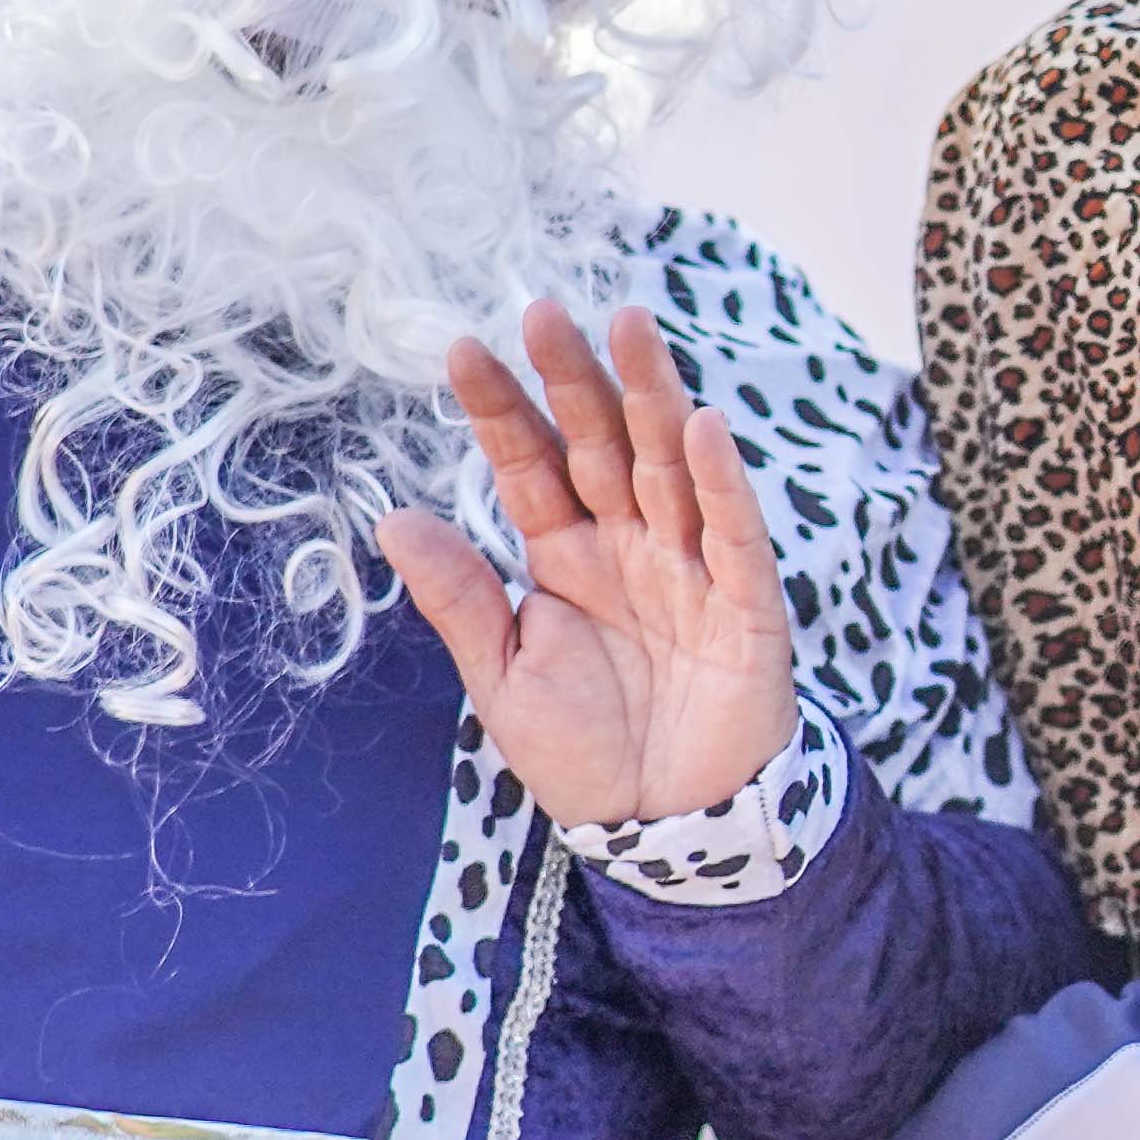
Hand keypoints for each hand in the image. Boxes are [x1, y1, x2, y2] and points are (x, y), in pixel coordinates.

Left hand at [377, 304, 801, 832]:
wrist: (667, 829)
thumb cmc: (586, 751)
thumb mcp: (500, 678)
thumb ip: (458, 597)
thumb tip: (392, 517)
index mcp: (565, 554)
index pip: (530, 463)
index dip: (501, 409)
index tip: (460, 350)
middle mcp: (629, 543)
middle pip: (602, 442)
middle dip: (574, 378)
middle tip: (544, 310)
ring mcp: (691, 566)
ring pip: (669, 463)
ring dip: (652, 395)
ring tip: (630, 325)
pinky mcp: (746, 605)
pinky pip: (736, 534)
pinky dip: (723, 482)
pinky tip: (703, 428)